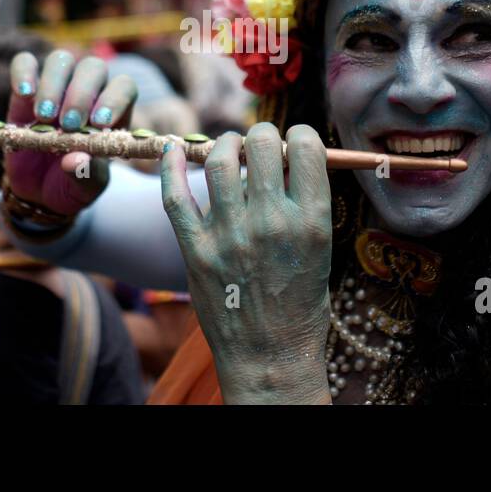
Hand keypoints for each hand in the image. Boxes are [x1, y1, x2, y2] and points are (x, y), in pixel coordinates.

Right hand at [3, 49, 137, 216]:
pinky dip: (23, 72)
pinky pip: (25, 62)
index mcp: (112, 112)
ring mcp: (56, 86)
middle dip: (81, 93)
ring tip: (44, 117)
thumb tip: (75, 159)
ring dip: (54, 83)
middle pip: (93, 68)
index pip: (124, 87)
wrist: (39, 190)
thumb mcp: (84, 188)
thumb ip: (85, 175)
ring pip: (61, 60)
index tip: (98, 123)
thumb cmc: (72, 184)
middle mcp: (88, 92)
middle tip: (68, 124)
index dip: (114, 98)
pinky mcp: (26, 89)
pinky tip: (23, 93)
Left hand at [160, 123, 332, 403]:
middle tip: (258, 144)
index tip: (293, 144)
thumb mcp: (320, 249)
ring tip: (228, 150)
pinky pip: (174, 196)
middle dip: (261, 136)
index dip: (300, 136)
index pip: (306, 147)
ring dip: (224, 145)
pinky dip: (170, 165)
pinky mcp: (196, 250)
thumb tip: (287, 155)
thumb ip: (304, 203)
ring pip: (218, 161)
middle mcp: (270, 223)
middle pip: (260, 144)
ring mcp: (229, 235)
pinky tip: (173, 151)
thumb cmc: (300, 302)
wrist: (269, 356)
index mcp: (311, 221)